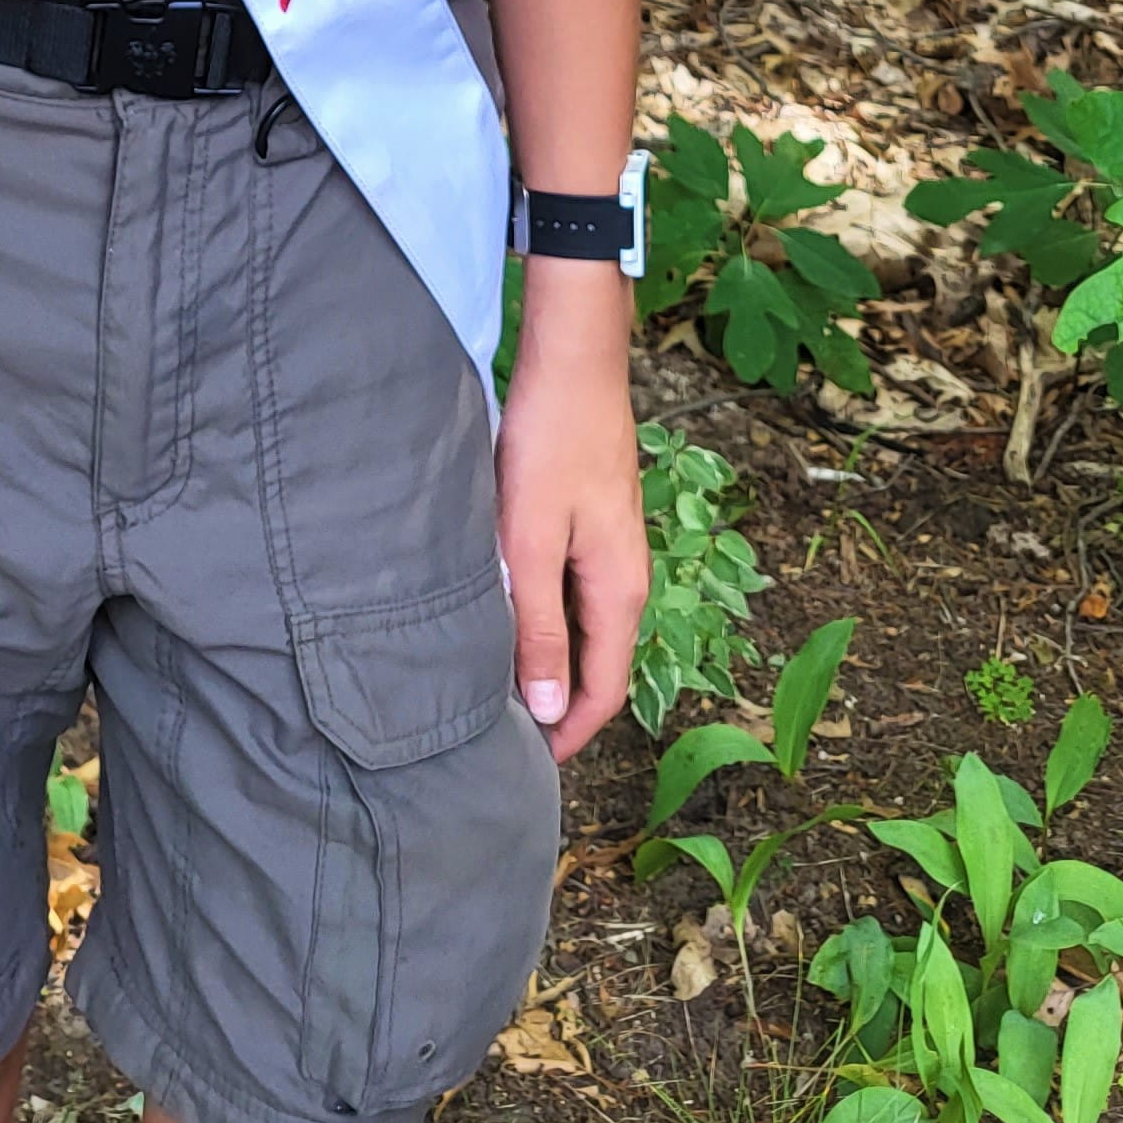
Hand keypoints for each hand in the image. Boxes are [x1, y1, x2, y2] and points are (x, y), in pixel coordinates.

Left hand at [495, 268, 646, 764]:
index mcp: (619, 590)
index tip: (528, 764)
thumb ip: (541, 626)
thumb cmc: (552, 444)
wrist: (574, 358)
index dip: (569, 734)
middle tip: (503, 731)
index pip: (605, 690)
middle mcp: (626, 575)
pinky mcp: (590, 519)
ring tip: (496, 679)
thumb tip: (549, 709)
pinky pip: (573, 588)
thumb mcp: (532, 542)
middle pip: (598, 662)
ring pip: (584, 625)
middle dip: (559, 703)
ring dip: (549, 658)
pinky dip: (546, 615)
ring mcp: (610, 545)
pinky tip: (505, 609)